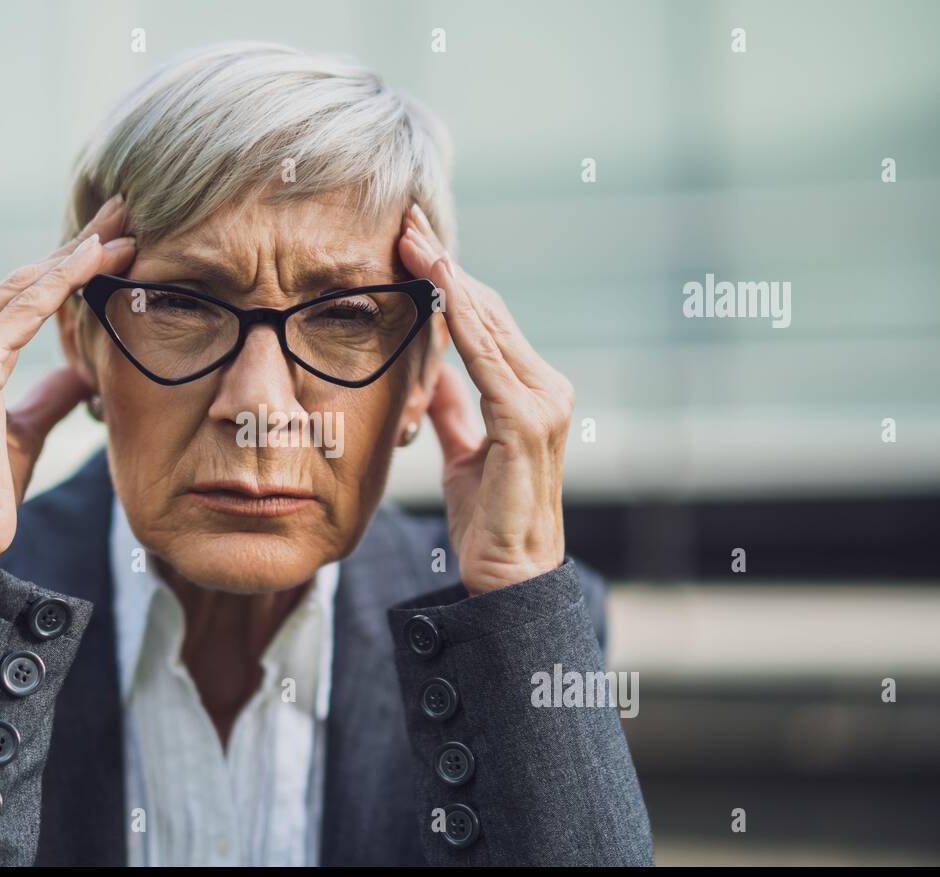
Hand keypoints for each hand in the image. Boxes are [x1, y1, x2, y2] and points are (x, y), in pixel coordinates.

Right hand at [0, 194, 136, 563]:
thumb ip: (49, 394)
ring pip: (26, 286)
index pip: (20, 295)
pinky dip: (62, 282)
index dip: (68, 265)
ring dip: (79, 255)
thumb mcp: (26, 428)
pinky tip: (95, 259)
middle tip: (124, 211)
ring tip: (125, 228)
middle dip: (78, 245)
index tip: (111, 241)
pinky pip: (24, 312)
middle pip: (24, 279)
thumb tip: (83, 372)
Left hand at [397, 203, 571, 593]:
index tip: (412, 244)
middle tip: (406, 221)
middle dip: (444, 265)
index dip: (448, 282)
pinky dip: (459, 318)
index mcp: (529, 392)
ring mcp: (542, 401)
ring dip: (447, 277)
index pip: (484, 322)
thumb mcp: (464, 453)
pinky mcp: (527, 421)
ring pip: (487, 323)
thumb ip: (456, 410)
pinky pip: (486, 357)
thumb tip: (435, 373)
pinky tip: (434, 286)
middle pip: (486, 311)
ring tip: (412, 238)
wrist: (508, 580)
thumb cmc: (487, 521)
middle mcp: (545, 387)